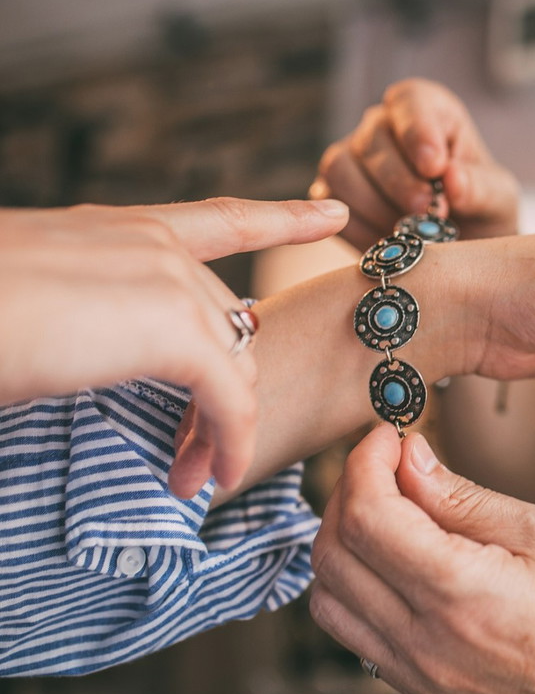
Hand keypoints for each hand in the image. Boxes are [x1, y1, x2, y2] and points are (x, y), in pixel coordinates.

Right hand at [0, 198, 347, 494]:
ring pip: (232, 365)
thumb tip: (106, 349)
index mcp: (119, 230)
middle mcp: (150, 245)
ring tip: (196, 477)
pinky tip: (214, 476)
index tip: (335, 215)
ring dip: (223, 428)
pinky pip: (230, 395)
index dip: (283, 216)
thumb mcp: (41, 307)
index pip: (221, 218)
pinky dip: (230, 441)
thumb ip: (97, 317)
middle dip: (225, 392)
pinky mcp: (173, 327)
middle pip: (227, 325)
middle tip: (199, 457)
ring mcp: (166, 280)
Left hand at [310, 427, 534, 693]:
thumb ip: (464, 497)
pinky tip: (397, 559)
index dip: (365, 464)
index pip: (369, 519)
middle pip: (334, 558)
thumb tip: (408, 460)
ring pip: (330, 602)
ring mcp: (423, 679)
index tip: (387, 437)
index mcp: (464, 597)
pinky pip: (357, 637)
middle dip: (347, 495)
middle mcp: (429, 647)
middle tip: (385, 464)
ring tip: (387, 508)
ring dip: (343, 544)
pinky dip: (358, 587)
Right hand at [312, 78, 519, 247]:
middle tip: (425, 210)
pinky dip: (359, 229)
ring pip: (341, 169)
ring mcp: (352, 159)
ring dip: (375, 206)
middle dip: (398, 179)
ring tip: (411, 231)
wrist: (458, 249)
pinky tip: (390, 243)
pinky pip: (331, 206)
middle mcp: (383, 127)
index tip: (433, 166)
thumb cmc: (478, 210)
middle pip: (371, 137)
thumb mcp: (497, 200)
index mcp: (429, 111)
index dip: (417, 130)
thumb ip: (480, 188)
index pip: (411, 100)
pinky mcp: (333, 195)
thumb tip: (452, 178)